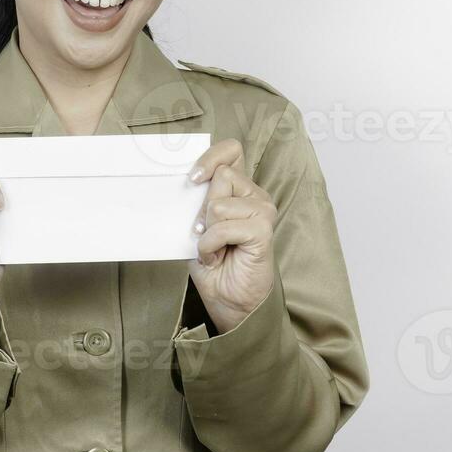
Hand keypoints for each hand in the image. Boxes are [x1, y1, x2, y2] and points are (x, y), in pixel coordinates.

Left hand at [186, 138, 276, 333]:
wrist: (229, 301)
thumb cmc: (214, 264)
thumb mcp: (198, 226)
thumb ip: (198, 202)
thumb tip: (187, 182)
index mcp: (239, 190)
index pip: (231, 151)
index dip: (211, 157)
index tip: (193, 178)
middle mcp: (255, 196)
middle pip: (222, 175)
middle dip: (203, 208)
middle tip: (205, 233)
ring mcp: (262, 211)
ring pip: (218, 203)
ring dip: (206, 232)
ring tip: (213, 249)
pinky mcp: (263, 229)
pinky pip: (223, 226)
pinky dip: (210, 245)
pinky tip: (217, 257)